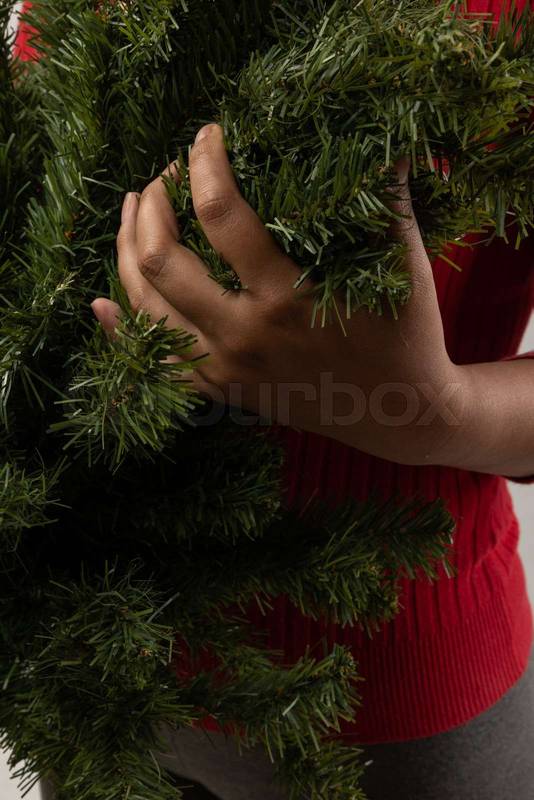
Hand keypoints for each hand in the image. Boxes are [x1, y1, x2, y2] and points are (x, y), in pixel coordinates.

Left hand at [94, 123, 532, 473]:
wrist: (398, 413)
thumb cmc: (404, 334)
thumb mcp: (403, 265)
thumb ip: (388, 199)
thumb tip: (381, 139)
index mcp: (287, 296)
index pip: (219, 213)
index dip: (205, 163)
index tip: (207, 135)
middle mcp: (245, 335)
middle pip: (162, 260)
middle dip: (152, 204)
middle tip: (163, 177)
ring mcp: (226, 370)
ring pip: (146, 308)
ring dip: (127, 250)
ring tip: (133, 212)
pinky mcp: (220, 392)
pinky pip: (156, 361)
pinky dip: (122, 331)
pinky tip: (103, 304)